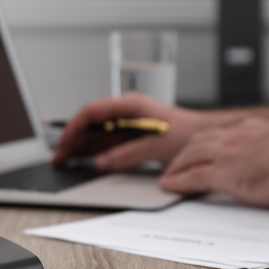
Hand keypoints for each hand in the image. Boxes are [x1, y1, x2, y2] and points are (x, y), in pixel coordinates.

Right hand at [53, 92, 213, 170]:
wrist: (209, 137)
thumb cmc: (189, 133)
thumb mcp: (156, 146)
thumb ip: (127, 155)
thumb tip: (101, 163)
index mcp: (129, 105)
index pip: (91, 112)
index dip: (74, 127)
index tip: (64, 143)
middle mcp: (125, 111)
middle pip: (89, 123)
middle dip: (72, 139)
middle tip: (59, 158)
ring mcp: (127, 122)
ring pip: (95, 132)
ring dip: (80, 146)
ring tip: (64, 161)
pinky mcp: (131, 134)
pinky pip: (105, 140)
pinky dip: (92, 150)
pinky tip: (82, 159)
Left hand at [160, 117, 268, 210]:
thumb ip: (264, 148)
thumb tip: (262, 159)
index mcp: (250, 127)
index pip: (217, 133)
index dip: (202, 143)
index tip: (195, 149)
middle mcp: (235, 135)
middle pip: (198, 142)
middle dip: (183, 153)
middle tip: (175, 163)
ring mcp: (227, 153)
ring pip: (190, 157)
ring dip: (176, 167)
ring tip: (168, 175)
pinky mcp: (223, 173)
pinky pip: (192, 176)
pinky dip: (177, 181)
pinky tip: (169, 185)